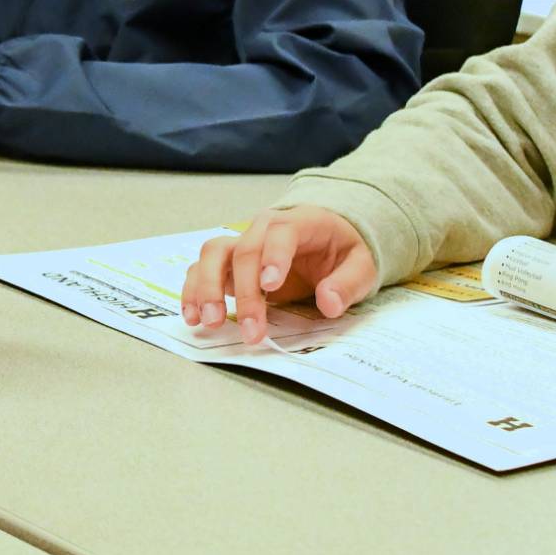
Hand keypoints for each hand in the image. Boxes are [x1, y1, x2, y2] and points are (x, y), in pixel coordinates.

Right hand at [181, 206, 378, 344]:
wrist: (328, 238)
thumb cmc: (343, 251)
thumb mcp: (362, 266)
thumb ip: (348, 283)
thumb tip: (329, 303)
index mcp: (301, 222)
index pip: (282, 232)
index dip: (274, 256)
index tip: (271, 286)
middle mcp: (264, 228)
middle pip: (245, 250)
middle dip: (246, 293)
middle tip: (252, 331)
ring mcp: (243, 243)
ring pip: (213, 253)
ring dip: (207, 288)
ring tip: (210, 322)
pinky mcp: (228, 262)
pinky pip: (202, 269)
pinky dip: (193, 290)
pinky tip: (194, 317)